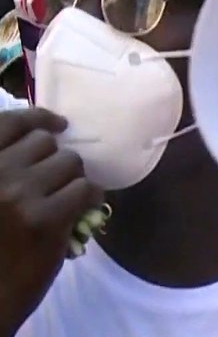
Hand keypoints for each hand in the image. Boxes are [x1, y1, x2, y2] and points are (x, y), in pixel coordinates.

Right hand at [0, 108, 101, 331]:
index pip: (8, 121)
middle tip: (57, 183)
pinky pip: (85, 189)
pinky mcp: (45, 218)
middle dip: (56, 160)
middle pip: (45, 142)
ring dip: (73, 180)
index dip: (37, 118)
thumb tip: (45, 141)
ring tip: (66, 200)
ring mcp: (17, 192)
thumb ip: (3, 169)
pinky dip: (90, 198)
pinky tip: (82, 211)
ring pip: (70, 163)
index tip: (57, 124)